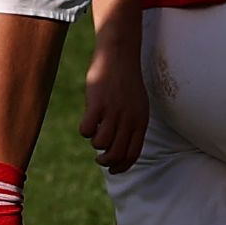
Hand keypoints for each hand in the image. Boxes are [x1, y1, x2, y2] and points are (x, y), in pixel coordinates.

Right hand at [77, 22, 149, 170]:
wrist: (120, 55)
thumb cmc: (127, 81)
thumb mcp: (138, 104)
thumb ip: (133, 125)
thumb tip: (120, 148)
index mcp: (141, 121)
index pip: (133, 154)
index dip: (122, 166)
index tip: (113, 170)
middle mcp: (129, 119)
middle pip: (116, 153)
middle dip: (106, 161)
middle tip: (100, 158)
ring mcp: (113, 111)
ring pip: (101, 143)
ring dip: (95, 144)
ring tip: (95, 134)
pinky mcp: (97, 104)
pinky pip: (86, 130)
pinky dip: (85, 131)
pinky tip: (87, 120)